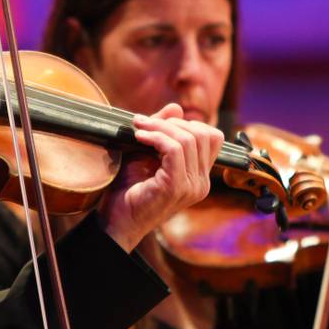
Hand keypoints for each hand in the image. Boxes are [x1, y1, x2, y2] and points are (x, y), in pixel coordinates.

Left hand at [99, 103, 221, 251]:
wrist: (116, 221)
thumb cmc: (129, 190)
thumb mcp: (147, 153)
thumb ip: (163, 132)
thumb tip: (176, 107)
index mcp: (199, 176)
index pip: (213, 138)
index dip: (188, 123)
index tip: (158, 124)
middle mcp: (201, 183)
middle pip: (203, 134)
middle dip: (171, 122)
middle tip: (143, 123)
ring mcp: (192, 186)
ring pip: (188, 139)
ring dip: (160, 127)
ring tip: (139, 128)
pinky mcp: (176, 187)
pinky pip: (174, 149)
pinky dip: (155, 137)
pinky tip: (139, 138)